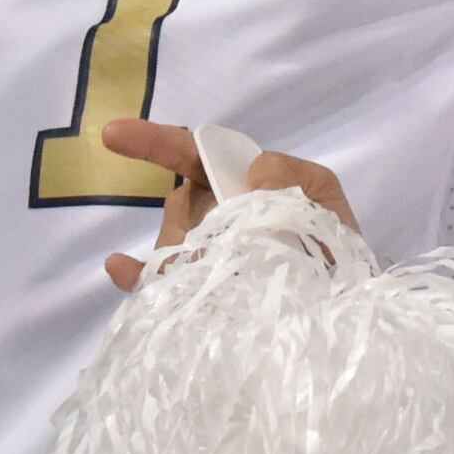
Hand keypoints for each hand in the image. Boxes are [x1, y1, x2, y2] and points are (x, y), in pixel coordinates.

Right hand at [100, 117, 358, 290]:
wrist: (339, 318)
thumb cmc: (333, 255)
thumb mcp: (326, 205)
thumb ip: (294, 179)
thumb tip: (253, 176)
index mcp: (242, 186)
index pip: (196, 155)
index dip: (156, 141)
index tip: (113, 134)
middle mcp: (214, 217)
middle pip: (184, 203)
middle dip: (203, 218)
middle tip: (244, 246)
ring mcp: (198, 257)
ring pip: (173, 241)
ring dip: (193, 256)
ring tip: (236, 282)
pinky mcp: (188, 295)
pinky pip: (152, 281)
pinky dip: (136, 275)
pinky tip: (123, 269)